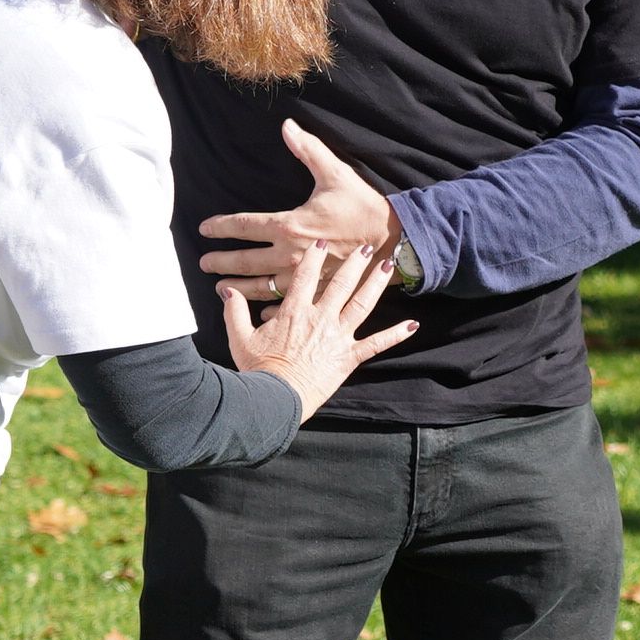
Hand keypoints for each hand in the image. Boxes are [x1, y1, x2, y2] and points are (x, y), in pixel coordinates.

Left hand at [197, 119, 400, 292]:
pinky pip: (286, 303)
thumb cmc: (363, 206)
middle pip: (244, 261)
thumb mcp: (335, 173)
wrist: (394, 239)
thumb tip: (287, 126)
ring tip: (221, 289)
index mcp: (290, 225)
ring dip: (238, 288)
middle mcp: (290, 254)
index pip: (243, 226)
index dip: (220, 227)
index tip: (204, 228)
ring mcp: (303, 277)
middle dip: (221, 262)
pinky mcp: (317, 290)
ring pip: (260, 286)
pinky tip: (257, 310)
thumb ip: (308, 150)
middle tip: (204, 263)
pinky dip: (268, 309)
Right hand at [218, 245, 417, 420]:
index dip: (314, 256)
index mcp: (294, 312)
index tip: (322, 240)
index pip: (305, 276)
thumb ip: (234, 312)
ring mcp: (338, 336)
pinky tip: (413, 324)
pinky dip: (396, 334)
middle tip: (366, 244)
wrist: (275, 398)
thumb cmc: (257, 371)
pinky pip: (377, 344)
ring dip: (376, 283)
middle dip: (353, 261)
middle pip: (340, 283)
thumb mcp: (239, 338)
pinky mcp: (350, 357)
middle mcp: (319, 318)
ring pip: (362, 304)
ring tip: (388, 264)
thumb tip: (226, 291)